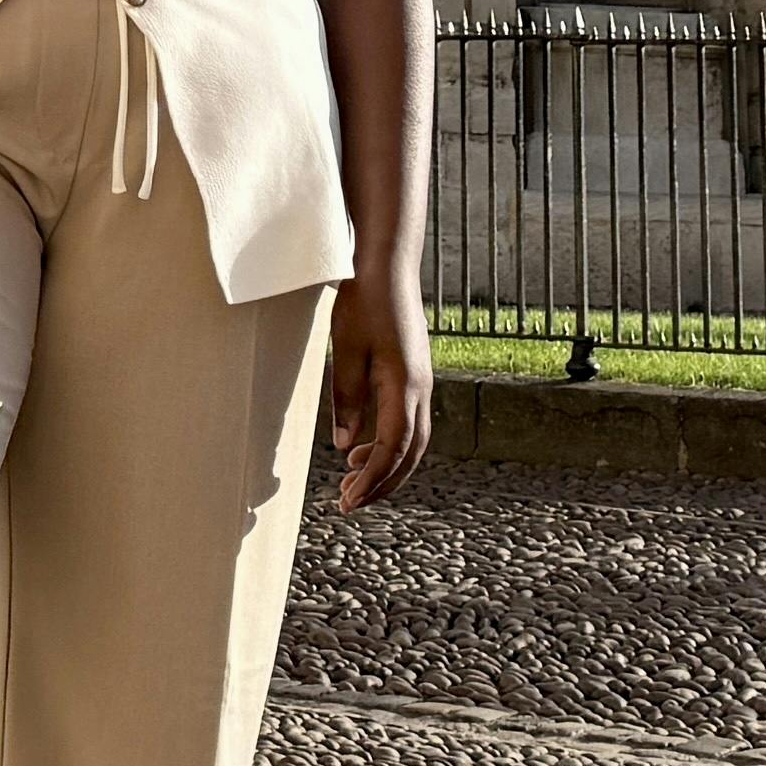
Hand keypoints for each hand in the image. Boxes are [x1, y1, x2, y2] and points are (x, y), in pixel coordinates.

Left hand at [323, 277, 433, 512]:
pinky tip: (363, 445)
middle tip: (350, 502)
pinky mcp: (414, 372)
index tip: (349, 501)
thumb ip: (347, 400)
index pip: (392, 448)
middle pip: (409, 452)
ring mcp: (421, 381)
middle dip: (382, 482)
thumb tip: (345, 446)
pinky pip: (408, 420)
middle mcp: (421, 388)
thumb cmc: (364, 302)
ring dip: (386, 464)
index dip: (372, 479)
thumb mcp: (346, 351)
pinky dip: (388, 442)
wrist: (388, 263)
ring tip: (352, 479)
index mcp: (405, 386)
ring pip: (412, 439)